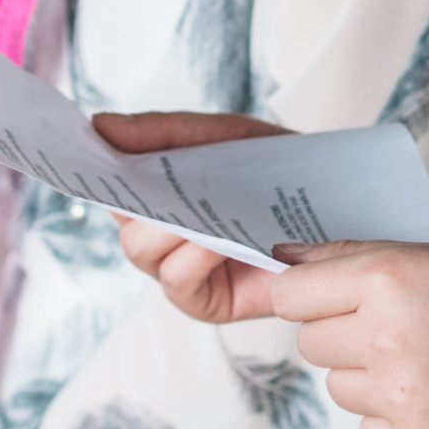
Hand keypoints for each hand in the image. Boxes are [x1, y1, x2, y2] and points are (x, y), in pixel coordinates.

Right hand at [97, 110, 292, 325]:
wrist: (344, 208)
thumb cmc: (280, 171)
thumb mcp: (222, 136)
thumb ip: (163, 131)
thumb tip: (99, 125)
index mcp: (160, 196)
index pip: (110, 185)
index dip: (96, 171)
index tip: (84, 149)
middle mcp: (163, 238)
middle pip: (122, 222)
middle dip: (139, 200)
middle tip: (163, 182)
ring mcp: (182, 272)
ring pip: (141, 251)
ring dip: (166, 227)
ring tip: (201, 211)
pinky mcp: (207, 302)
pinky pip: (177, 281)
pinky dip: (192, 257)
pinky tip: (218, 241)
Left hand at [261, 238, 428, 428]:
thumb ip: (358, 257)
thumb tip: (285, 260)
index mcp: (388, 277)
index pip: (290, 293)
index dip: (306, 292)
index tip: (324, 295)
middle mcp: (385, 336)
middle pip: (309, 341)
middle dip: (339, 331)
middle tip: (396, 325)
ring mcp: (401, 396)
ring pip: (337, 385)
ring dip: (366, 373)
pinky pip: (368, 426)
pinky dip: (393, 414)